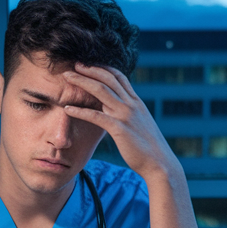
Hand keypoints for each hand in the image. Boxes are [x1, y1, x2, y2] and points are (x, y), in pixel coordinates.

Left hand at [61, 63, 180, 181]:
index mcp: (136, 102)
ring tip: (66, 77)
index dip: (103, 69)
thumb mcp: (139, 124)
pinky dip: (80, 110)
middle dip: (90, 70)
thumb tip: (114, 108)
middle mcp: (131, 105)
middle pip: (108, 79)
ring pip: (101, 91)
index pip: (119, 77)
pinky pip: (96, 116)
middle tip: (74, 64)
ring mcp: (126, 115)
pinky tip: (67, 109)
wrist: (160, 163)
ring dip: (82, 82)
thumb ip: (128, 113)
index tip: (88, 65)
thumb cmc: (148, 147)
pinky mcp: (119, 129)